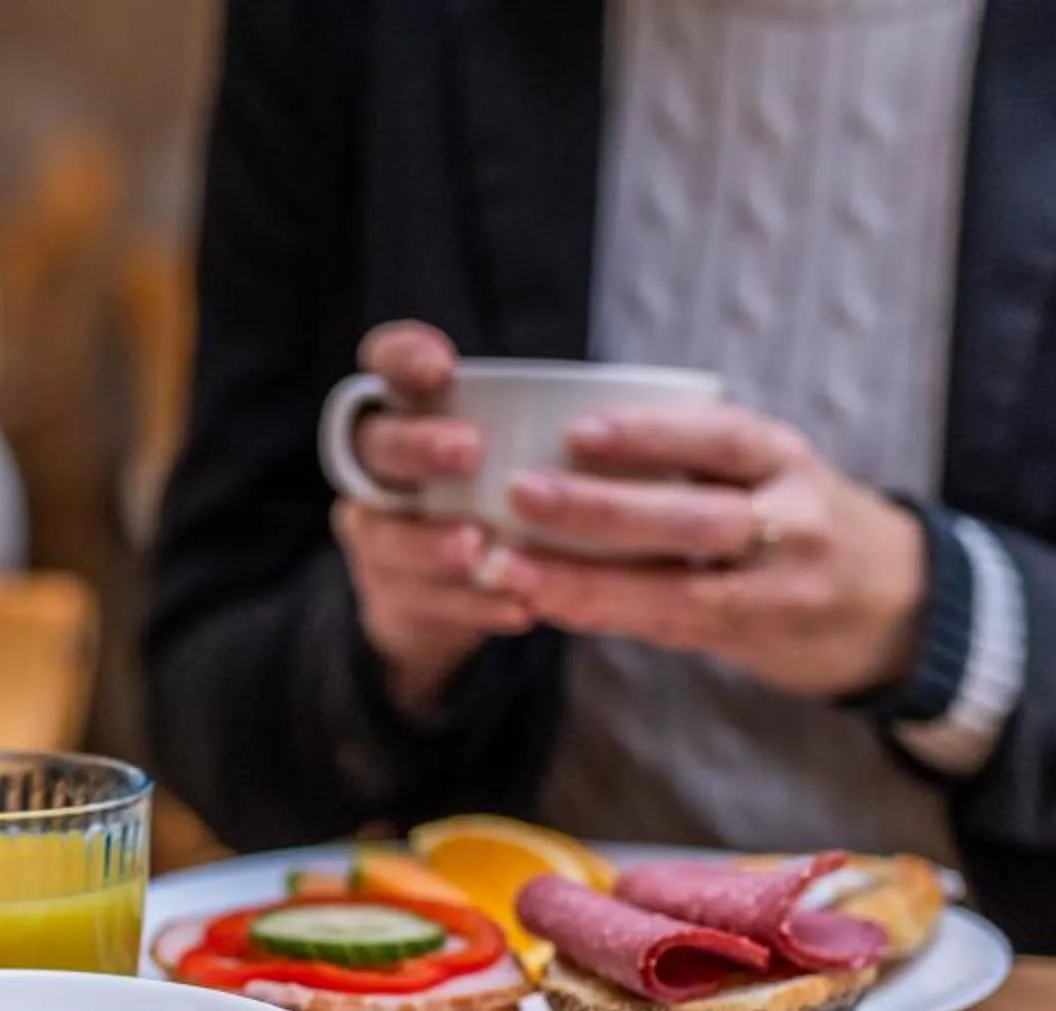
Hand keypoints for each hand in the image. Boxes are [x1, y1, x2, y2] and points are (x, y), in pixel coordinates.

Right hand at [333, 321, 532, 712]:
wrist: (459, 596)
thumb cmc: (518, 502)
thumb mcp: (537, 455)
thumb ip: (566, 433)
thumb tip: (679, 410)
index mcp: (414, 413)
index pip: (388, 366)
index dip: (403, 359)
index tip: (443, 367)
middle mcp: (383, 470)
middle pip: (376, 446)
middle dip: (418, 445)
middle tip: (469, 452)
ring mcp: (378, 533)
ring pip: (384, 534)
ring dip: (430, 539)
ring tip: (475, 546)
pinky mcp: (390, 596)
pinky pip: (417, 601)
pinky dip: (469, 604)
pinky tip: (514, 606)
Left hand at [492, 403, 927, 701]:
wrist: (898, 602)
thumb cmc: (801, 520)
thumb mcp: (772, 470)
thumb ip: (695, 459)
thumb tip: (565, 440)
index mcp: (785, 459)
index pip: (720, 436)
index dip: (650, 433)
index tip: (579, 429)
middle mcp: (791, 522)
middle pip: (693, 518)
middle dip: (601, 509)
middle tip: (521, 494)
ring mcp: (777, 589)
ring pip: (676, 590)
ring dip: (584, 580)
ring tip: (508, 568)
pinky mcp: (753, 639)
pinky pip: (668, 628)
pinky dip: (603, 615)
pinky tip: (544, 604)